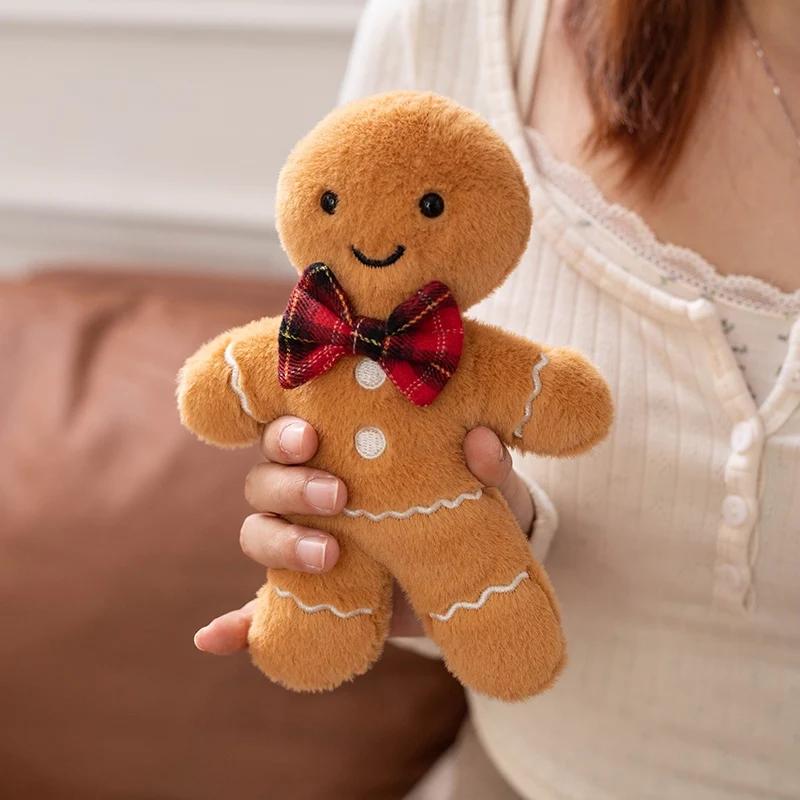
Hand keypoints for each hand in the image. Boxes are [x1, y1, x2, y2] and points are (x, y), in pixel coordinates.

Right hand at [194, 418, 534, 652]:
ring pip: (259, 534)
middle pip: (267, 483)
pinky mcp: (313, 597)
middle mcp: (312, 496)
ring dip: (277, 544)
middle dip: (290, 486)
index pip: (294, 435)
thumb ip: (489, 462)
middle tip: (338, 496)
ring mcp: (308, 546)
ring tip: (328, 555)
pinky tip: (213, 639)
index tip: (309, 436)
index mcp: (342, 454)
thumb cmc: (472, 501)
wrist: (476, 562)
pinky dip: (233, 626)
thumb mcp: (488, 483)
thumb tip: (481, 444)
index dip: (286, 433)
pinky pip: (260, 612)